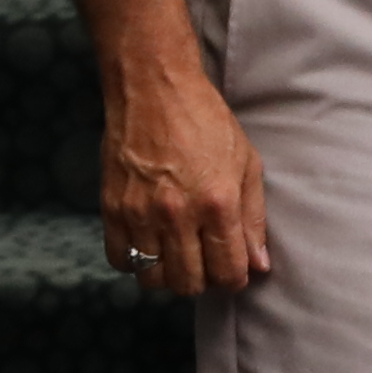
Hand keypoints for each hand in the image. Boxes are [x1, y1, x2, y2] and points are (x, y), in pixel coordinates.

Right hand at [99, 61, 269, 298]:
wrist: (153, 89)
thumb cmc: (205, 121)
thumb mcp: (246, 163)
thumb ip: (253, 218)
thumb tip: (259, 265)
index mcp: (217, 203)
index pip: (228, 272)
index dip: (235, 279)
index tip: (234, 270)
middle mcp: (177, 214)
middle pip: (190, 283)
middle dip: (204, 280)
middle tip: (206, 261)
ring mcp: (140, 213)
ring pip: (153, 280)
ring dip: (169, 275)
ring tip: (178, 254)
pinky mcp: (112, 208)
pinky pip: (121, 260)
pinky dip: (135, 262)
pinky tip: (150, 244)